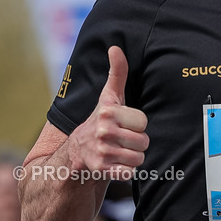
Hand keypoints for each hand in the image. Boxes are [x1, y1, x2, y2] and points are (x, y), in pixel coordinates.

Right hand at [70, 46, 148, 180]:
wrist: (76, 153)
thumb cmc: (99, 120)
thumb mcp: (108, 97)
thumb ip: (116, 73)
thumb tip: (116, 47)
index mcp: (108, 112)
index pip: (143, 122)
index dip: (136, 125)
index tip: (123, 124)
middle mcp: (103, 130)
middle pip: (143, 141)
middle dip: (136, 143)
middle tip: (122, 140)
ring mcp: (102, 151)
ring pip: (139, 158)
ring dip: (132, 157)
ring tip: (119, 151)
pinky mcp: (102, 170)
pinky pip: (130, 173)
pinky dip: (125, 171)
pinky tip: (115, 164)